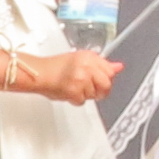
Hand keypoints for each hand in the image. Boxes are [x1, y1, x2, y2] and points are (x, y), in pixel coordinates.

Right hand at [0, 45, 120, 103]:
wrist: (39, 73)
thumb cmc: (56, 66)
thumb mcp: (81, 60)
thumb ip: (101, 64)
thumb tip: (118, 67)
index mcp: (90, 57)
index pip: (110, 71)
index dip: (106, 78)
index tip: (99, 80)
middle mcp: (87, 66)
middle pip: (106, 84)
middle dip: (100, 89)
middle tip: (89, 88)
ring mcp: (81, 79)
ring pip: (94, 94)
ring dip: (86, 94)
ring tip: (74, 87)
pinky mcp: (74, 91)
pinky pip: (82, 101)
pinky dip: (76, 99)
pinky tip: (69, 92)